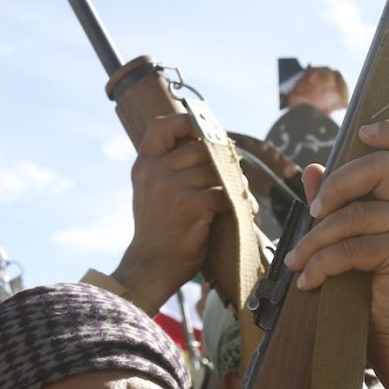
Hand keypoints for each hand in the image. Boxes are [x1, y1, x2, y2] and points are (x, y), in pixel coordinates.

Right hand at [113, 113, 229, 312]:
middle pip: (202, 148)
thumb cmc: (158, 231)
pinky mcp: (191, 204)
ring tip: (243, 197)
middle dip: (224, 162)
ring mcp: (172, 186)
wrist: (151, 266)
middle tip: (236, 176)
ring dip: (236, 183)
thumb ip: (167, 168)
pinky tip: (245, 212)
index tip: (205, 133)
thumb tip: (207, 145)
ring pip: (217, 171)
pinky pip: (225, 193)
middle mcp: (155, 171)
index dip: (186, 122)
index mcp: (144, 165)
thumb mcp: (150, 192)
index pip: (161, 126)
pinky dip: (240, 203)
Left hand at [283, 119, 388, 373]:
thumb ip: (339, 204)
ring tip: (298, 260)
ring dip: (316, 238)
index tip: (362, 131)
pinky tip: (309, 280)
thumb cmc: (377, 295)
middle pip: (380, 164)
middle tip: (313, 213)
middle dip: (336, 185)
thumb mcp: (356, 242)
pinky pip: (352, 245)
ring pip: (356, 212)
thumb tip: (311, 169)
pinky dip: (321, 263)